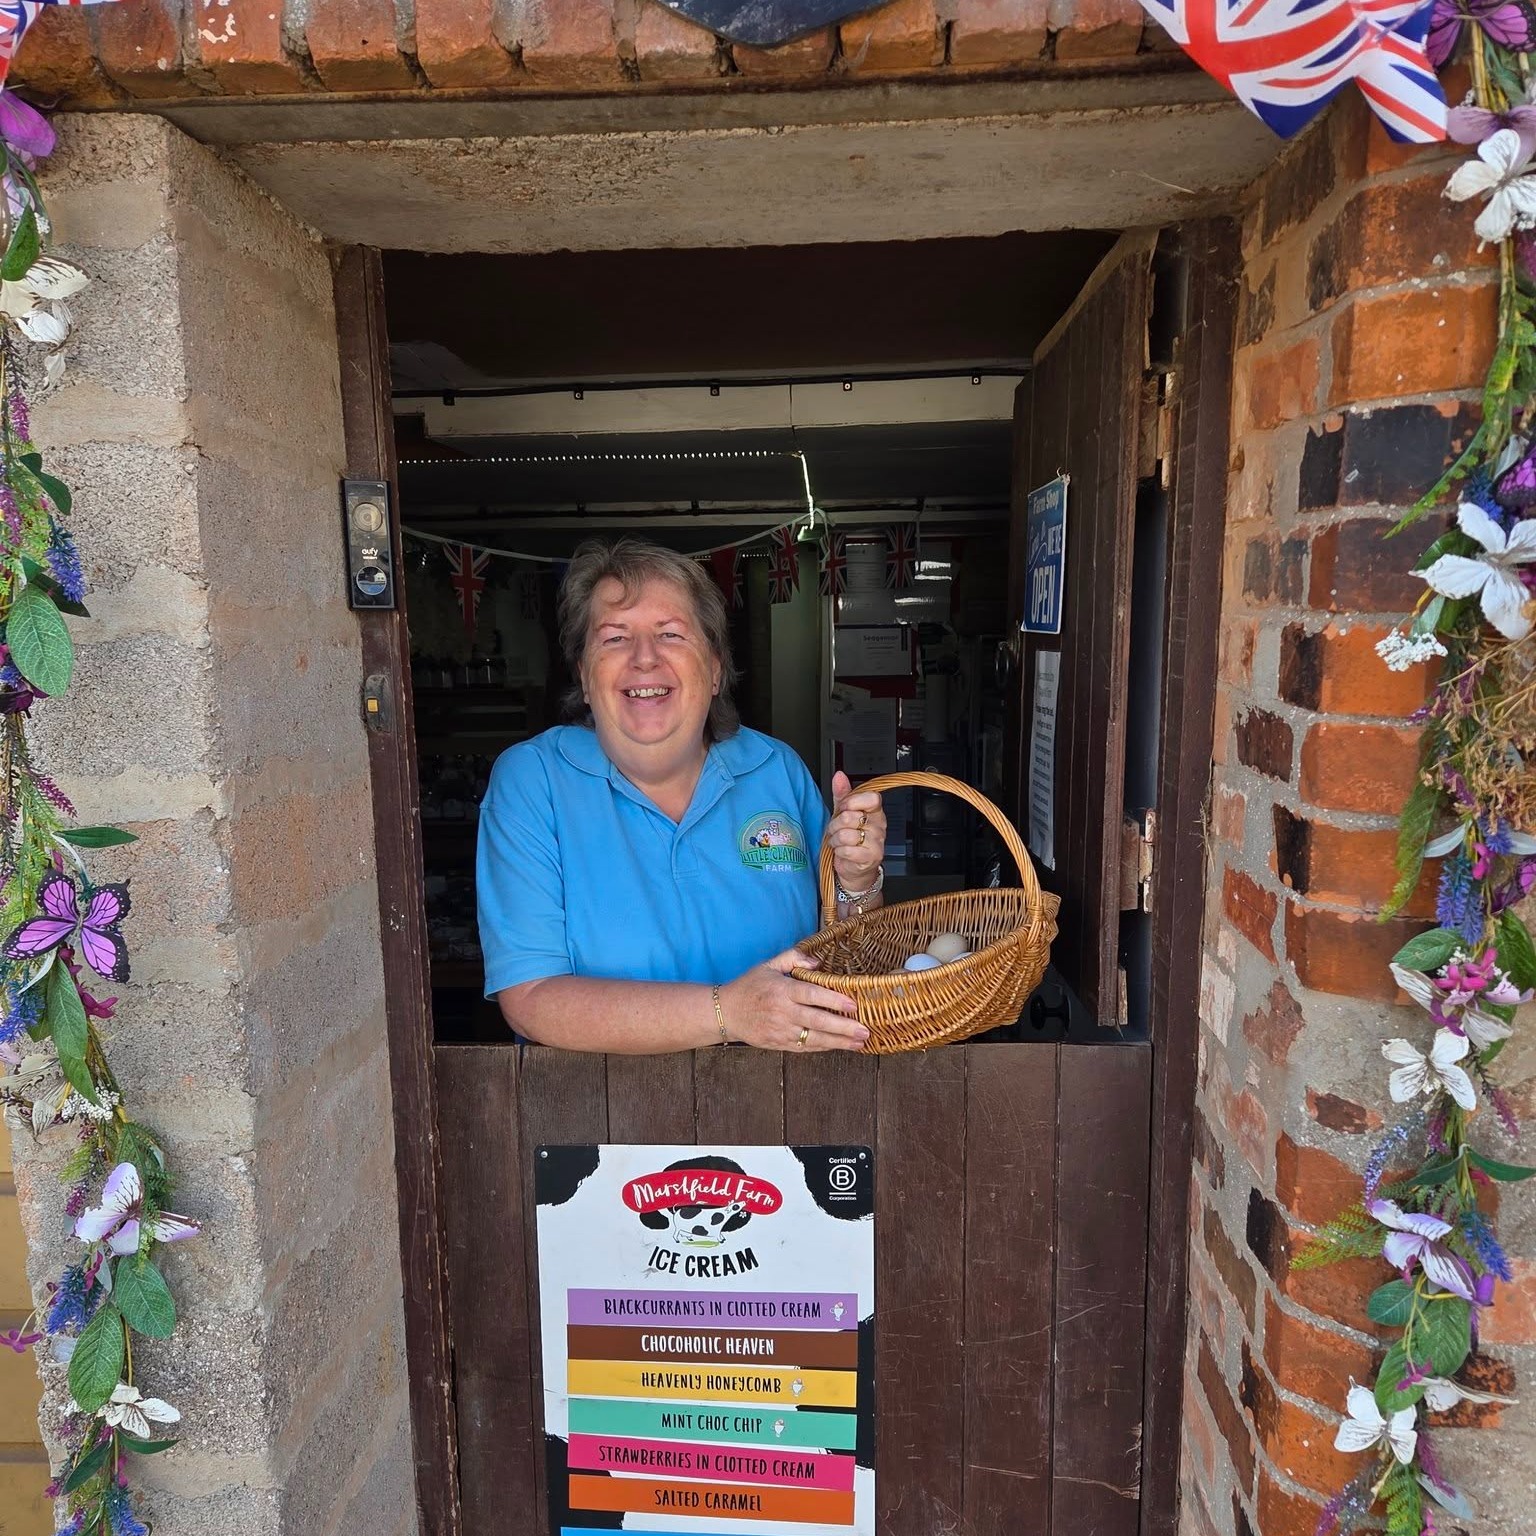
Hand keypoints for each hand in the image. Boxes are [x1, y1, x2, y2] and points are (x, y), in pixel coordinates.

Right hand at [719, 948, 868, 1052]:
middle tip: (865, 1030)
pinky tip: (840, 1046)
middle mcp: (782, 1012)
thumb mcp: (768, 965)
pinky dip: (824, 1047)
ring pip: (814, 1039)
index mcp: (781, 990)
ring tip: (859, 1042)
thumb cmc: (749, 986)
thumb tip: (818, 962)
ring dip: (839, 1042)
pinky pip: (805, 1047)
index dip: (833, 1000)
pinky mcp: (779, 1044)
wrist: (726, 1013)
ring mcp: (781, 1031)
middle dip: (844, 1027)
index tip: (853, 1004)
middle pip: (817, 1021)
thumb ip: (793, 958)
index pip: (811, 995)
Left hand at [827, 770, 885, 894]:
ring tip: (839, 842)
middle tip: (837, 830)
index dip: (851, 802)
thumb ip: (842, 794)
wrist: (854, 868)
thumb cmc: (849, 839)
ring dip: (836, 839)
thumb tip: (839, 775)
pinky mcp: (871, 857)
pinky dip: (839, 851)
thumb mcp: (843, 814)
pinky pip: (847, 850)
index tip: (843, 808)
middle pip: (851, 816)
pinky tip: (843, 852)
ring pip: (846, 834)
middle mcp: (879, 825)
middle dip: (836, 824)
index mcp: (875, 811)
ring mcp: (877, 842)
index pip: (871, 798)